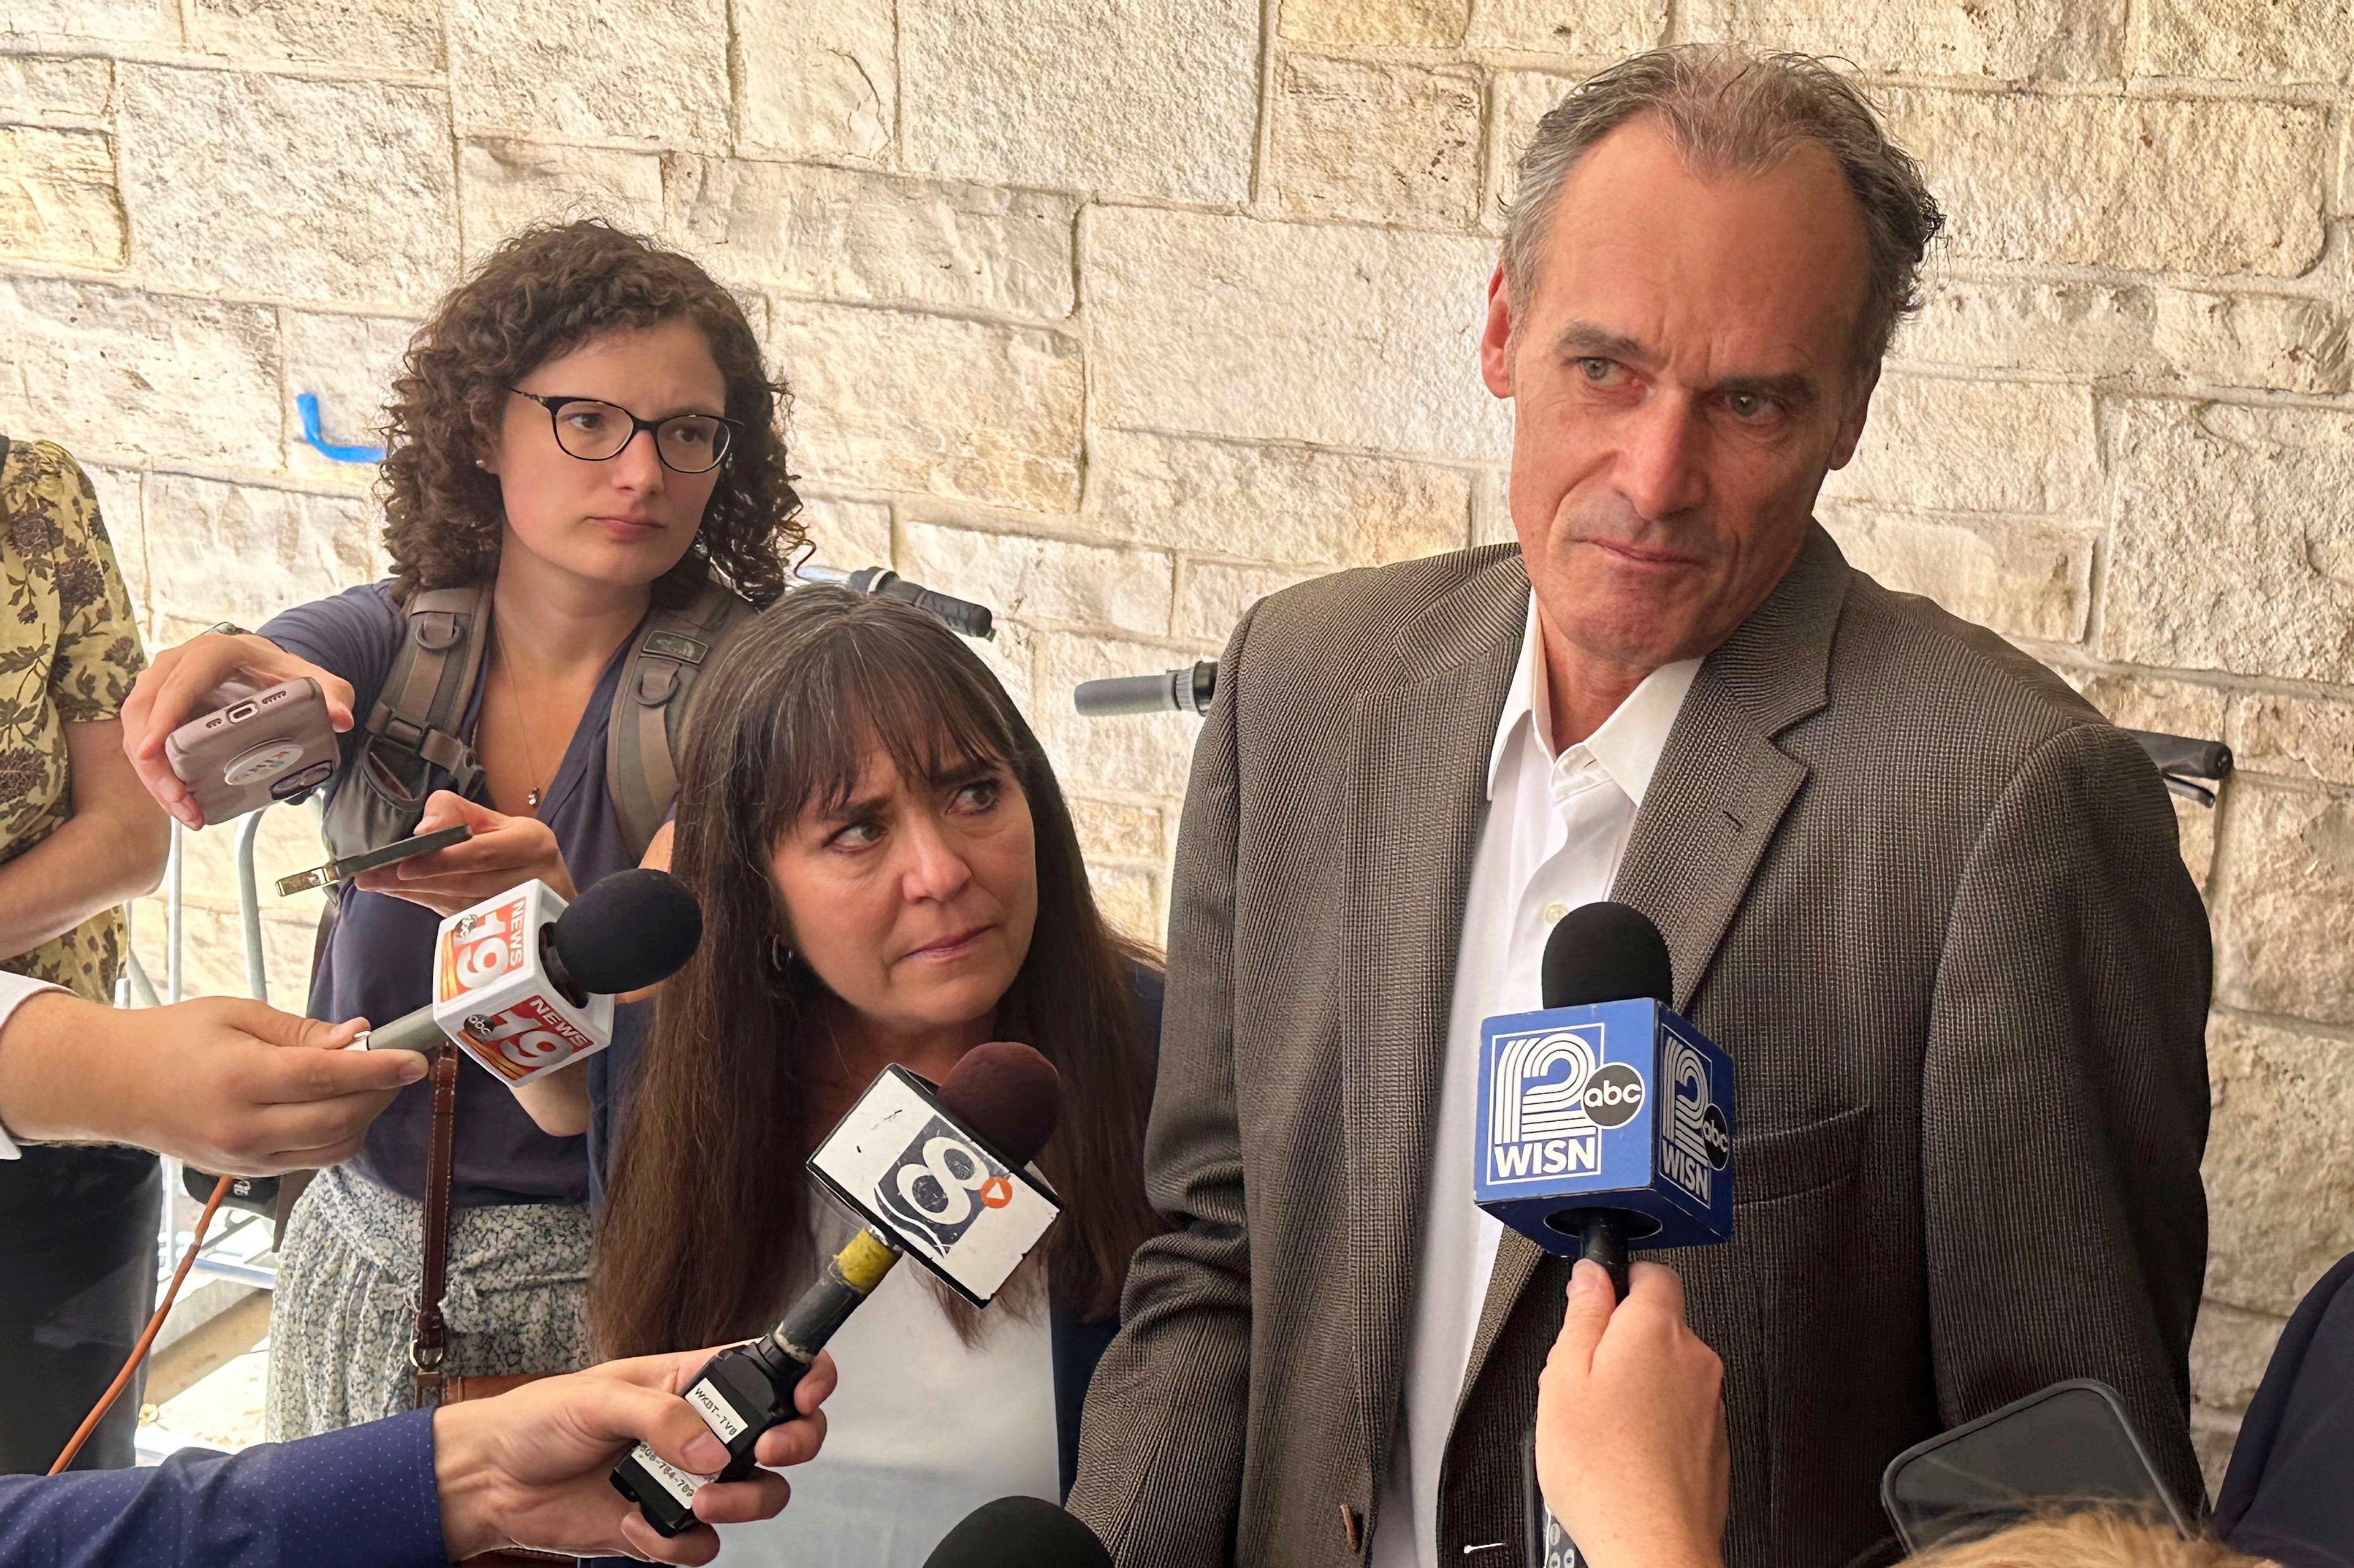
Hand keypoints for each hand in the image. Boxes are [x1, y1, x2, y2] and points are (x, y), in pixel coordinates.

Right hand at [0, 992, 419, 1172]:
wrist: (112, 1084)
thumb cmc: (173, 1038)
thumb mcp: (237, 1015)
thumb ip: (302, 1032)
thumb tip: (358, 1038)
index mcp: (240, 1079)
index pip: (326, 1078)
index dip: (378, 1069)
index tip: (415, 1059)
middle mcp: (245, 1128)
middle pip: (339, 1120)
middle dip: (380, 1093)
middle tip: (396, 1064)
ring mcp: (246, 1158)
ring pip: (332, 1148)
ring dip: (363, 1117)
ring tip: (367, 1082)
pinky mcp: (247, 1172)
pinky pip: (311, 1161)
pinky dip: (337, 1135)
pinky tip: (337, 1106)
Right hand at [120, 632, 355, 829]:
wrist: (263, 665)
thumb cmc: (282, 672)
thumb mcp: (312, 680)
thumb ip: (332, 694)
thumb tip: (340, 718)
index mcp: (212, 653)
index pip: (179, 686)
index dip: (162, 720)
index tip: (152, 755)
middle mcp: (177, 664)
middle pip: (146, 712)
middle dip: (156, 764)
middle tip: (181, 803)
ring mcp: (160, 684)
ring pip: (136, 730)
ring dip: (153, 776)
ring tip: (185, 811)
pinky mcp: (156, 707)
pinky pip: (144, 740)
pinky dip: (156, 773)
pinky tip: (179, 802)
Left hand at [352, 790, 575, 916]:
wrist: (553, 893)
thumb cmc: (518, 850)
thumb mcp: (494, 820)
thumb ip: (456, 811)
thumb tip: (424, 829)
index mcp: (531, 844)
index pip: (481, 854)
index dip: (441, 861)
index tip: (403, 865)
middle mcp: (531, 878)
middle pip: (466, 882)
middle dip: (414, 880)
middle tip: (371, 877)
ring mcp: (522, 910)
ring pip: (461, 904)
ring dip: (415, 894)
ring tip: (377, 884)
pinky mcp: (507, 930)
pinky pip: (461, 918)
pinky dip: (428, 905)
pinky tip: (402, 895)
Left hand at [432, 1346, 837, 1562]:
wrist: (492, 1482)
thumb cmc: (540, 1420)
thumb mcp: (599, 1397)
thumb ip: (662, 1416)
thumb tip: (712, 1449)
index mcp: (696, 1381)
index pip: (771, 1369)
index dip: (807, 1375)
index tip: (807, 1394)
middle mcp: (704, 1431)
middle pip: (786, 1435)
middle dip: (794, 1443)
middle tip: (766, 1450)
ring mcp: (690, 1481)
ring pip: (759, 1495)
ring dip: (743, 1501)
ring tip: (698, 1499)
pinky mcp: (667, 1527)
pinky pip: (703, 1545)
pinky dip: (678, 1543)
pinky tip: (636, 1522)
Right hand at [1535, 1261, 1728, 1567]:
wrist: (1650, 1544)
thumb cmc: (1605, 1470)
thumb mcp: (1564, 1376)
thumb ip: (1581, 1314)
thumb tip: (1591, 1276)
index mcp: (1655, 1330)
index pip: (1653, 1271)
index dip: (1620, 1277)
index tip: (1596, 1295)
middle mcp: (1694, 1359)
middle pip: (1658, 1325)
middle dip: (1621, 1341)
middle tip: (1583, 1376)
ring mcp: (1710, 1402)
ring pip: (1669, 1372)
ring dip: (1639, 1385)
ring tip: (1600, 1426)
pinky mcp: (1715, 1442)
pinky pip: (1682, 1413)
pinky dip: (1656, 1423)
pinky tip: (1624, 1452)